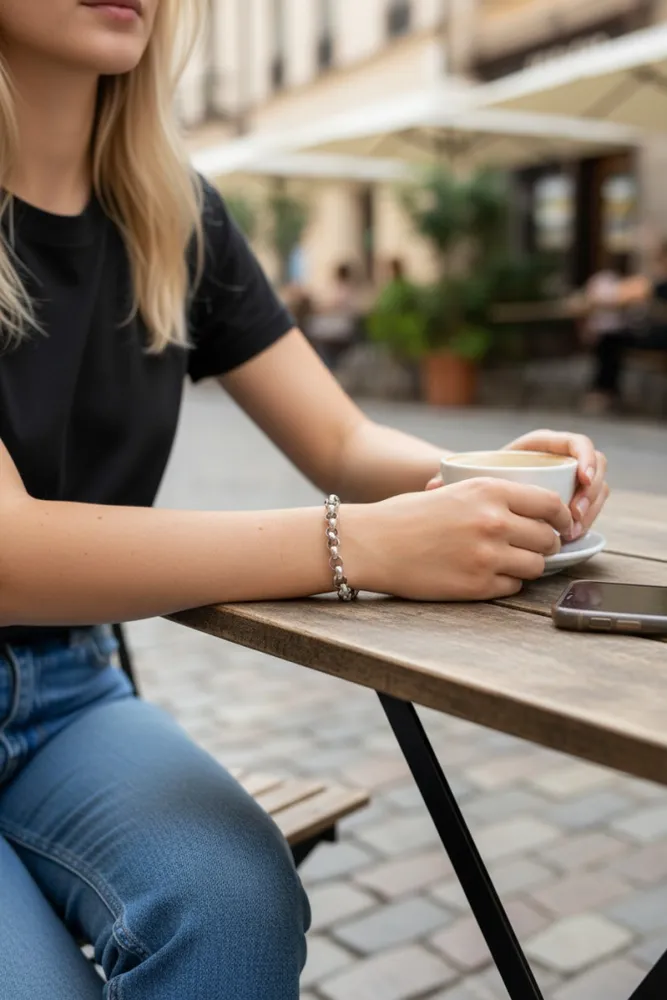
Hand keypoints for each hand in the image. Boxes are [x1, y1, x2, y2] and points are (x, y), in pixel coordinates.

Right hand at [347, 478, 573, 601]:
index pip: (550, 504)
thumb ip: (493, 498)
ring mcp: (487, 556)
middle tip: (533, 546)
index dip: (561, 517)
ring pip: (536, 566)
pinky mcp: (477, 586)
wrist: (371, 543)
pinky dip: (505, 583)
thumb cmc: (407, 515)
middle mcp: (494, 522)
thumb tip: (533, 511)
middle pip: (547, 538)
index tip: (560, 523)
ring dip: (527, 565)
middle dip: (545, 544)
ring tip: (508, 561)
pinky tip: (486, 574)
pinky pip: (512, 587)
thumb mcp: (453, 490)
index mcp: (489, 491)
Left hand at [426, 430, 609, 539]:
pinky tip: (572, 537)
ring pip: (598, 489)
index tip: (581, 478)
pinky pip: (592, 506)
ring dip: (592, 509)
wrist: (476, 493)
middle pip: (594, 466)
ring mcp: (569, 481)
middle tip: (576, 515)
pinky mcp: (572, 501)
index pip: (575, 442)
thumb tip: (430, 486)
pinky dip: (587, 520)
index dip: (585, 457)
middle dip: (592, 491)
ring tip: (573, 531)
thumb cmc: (469, 482)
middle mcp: (558, 460)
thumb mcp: (465, 477)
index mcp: (538, 446)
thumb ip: (450, 478)